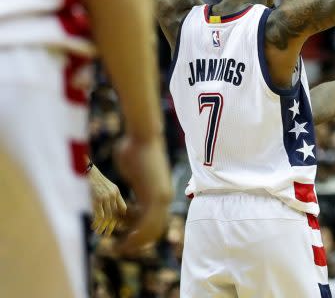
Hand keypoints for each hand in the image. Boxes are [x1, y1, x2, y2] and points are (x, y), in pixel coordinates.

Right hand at [89, 164, 126, 235]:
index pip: (122, 208)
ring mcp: (106, 197)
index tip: (116, 226)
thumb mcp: (106, 186)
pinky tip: (93, 226)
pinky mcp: (97, 200)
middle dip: (111, 226)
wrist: (87, 171)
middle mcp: (113, 195)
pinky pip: (99, 215)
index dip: (119, 217)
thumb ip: (111, 195)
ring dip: (102, 226)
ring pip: (107, 217)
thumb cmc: (94, 179)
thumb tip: (110, 207)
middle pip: (115, 214)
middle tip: (107, 233)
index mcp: (116, 191)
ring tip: (98, 232)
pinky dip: (96, 222)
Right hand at [114, 135, 172, 254]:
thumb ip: (131, 184)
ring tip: (119, 249)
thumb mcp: (133, 172)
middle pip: (155, 229)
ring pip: (152, 230)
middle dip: (138, 241)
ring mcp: (162, 197)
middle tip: (121, 248)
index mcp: (160, 192)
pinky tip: (121, 241)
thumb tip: (124, 184)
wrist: (142, 136)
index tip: (122, 234)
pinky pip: (146, 223)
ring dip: (135, 242)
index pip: (153, 220)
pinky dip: (135, 236)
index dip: (138, 230)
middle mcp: (164, 197)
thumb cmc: (134, 147)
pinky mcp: (155, 196)